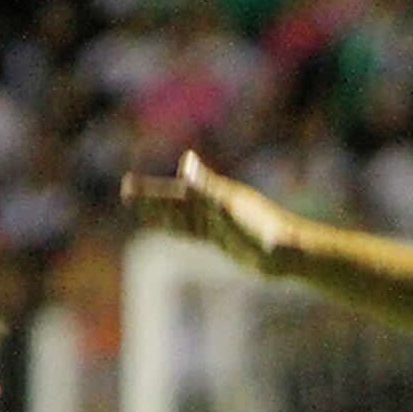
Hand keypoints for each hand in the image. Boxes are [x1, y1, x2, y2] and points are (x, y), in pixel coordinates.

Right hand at [120, 150, 293, 272]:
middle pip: (173, 202)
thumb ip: (204, 185)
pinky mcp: (224, 238)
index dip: (150, 191)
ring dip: (160, 213)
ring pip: (181, 217)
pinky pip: (194, 230)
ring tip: (139, 209)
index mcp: (211, 196)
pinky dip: (178, 227)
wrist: (287, 251)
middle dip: (150, 199)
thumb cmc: (261, 227)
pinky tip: (169, 227)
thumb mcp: (228, 205)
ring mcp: (217, 222)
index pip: (172, 193)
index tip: (127, 185)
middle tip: (125, 193)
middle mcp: (212, 206)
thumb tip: (185, 160)